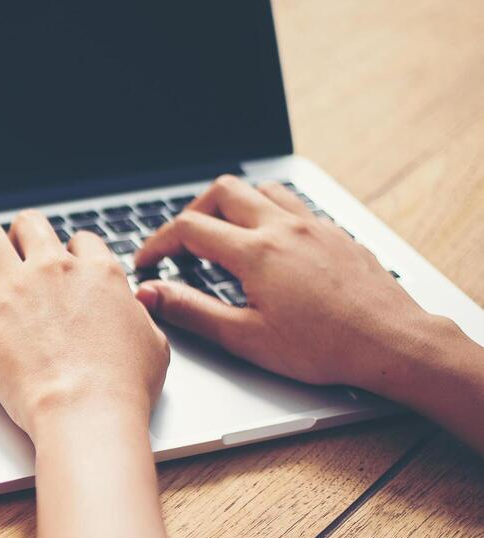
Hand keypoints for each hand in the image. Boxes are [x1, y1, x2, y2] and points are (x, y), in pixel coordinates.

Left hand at [0, 212, 175, 537]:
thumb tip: (133, 311)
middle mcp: (53, 270)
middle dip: (19, 238)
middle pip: (29, 225)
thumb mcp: (153, 342)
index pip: (79, 241)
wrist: (86, 409)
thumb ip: (138, 316)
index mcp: (97, 272)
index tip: (59, 271)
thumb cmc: (122, 386)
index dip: (67, 254)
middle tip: (11, 261)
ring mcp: (13, 290)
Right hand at [132, 175, 443, 396]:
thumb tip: (150, 295)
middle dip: (192, 212)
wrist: (390, 342)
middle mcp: (285, 228)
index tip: (148, 261)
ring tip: (224, 236)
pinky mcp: (336, 234)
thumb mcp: (245, 338)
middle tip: (182, 243)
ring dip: (234, 205)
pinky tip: (270, 242)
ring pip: (262, 190)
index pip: (189, 228)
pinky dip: (269, 213)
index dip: (158, 242)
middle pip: (223, 191)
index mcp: (257, 252)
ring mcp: (315, 226)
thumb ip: (191, 311)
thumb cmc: (323, 347)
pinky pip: (295, 205)